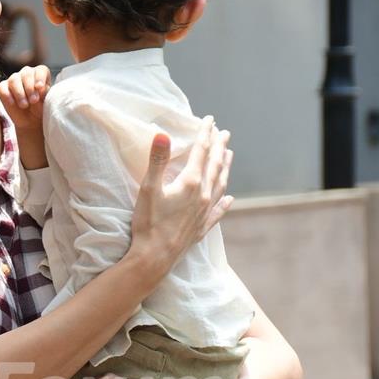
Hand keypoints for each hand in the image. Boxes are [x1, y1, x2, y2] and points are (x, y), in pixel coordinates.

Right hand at [0, 65, 51, 168]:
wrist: (34, 128)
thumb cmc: (45, 115)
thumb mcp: (50, 106)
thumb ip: (47, 95)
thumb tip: (43, 89)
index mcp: (42, 77)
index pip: (40, 70)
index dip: (39, 80)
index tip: (41, 93)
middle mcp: (29, 77)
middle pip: (26, 72)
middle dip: (29, 87)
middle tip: (33, 102)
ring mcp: (15, 83)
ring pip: (14, 78)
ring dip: (19, 92)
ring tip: (25, 105)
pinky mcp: (4, 91)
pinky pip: (2, 87)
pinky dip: (8, 95)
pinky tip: (15, 105)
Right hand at [126, 118, 232, 280]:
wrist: (154, 258)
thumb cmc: (148, 223)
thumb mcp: (148, 188)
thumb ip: (157, 160)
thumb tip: (162, 134)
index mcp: (191, 183)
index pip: (201, 151)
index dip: (205, 133)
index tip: (209, 120)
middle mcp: (203, 195)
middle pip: (215, 165)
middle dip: (219, 147)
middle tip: (224, 132)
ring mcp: (205, 212)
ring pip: (220, 184)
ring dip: (225, 168)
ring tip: (229, 155)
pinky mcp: (202, 227)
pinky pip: (219, 211)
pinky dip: (225, 202)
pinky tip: (230, 198)